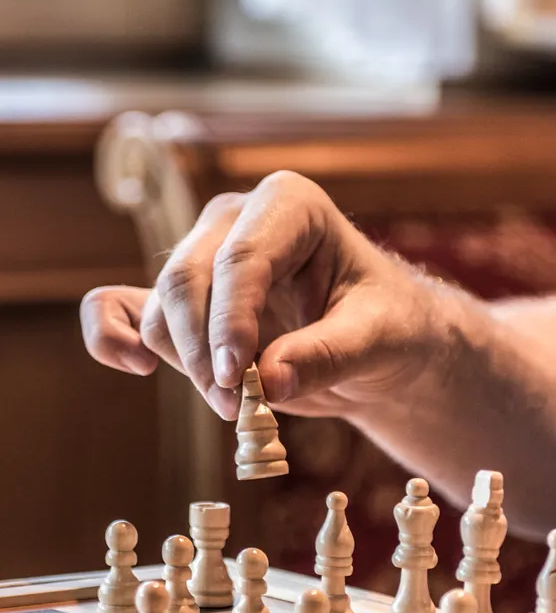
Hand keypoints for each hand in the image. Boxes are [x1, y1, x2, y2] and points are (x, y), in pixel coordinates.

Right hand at [80, 171, 432, 420]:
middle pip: (187, 281)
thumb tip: (272, 381)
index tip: (239, 379)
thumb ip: (329, 355)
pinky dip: (110, 336)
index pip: (241, 258)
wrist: (377, 343)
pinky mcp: (182, 298)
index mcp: (289, 204)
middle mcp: (235, 219)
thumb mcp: (379, 339)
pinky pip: (119, 307)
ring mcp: (201, 254)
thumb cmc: (387, 325)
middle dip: (204, 352)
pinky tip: (134, 368)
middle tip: (241, 408)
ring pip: (161, 308)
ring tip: (238, 406)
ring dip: (185, 365)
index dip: (231, 321)